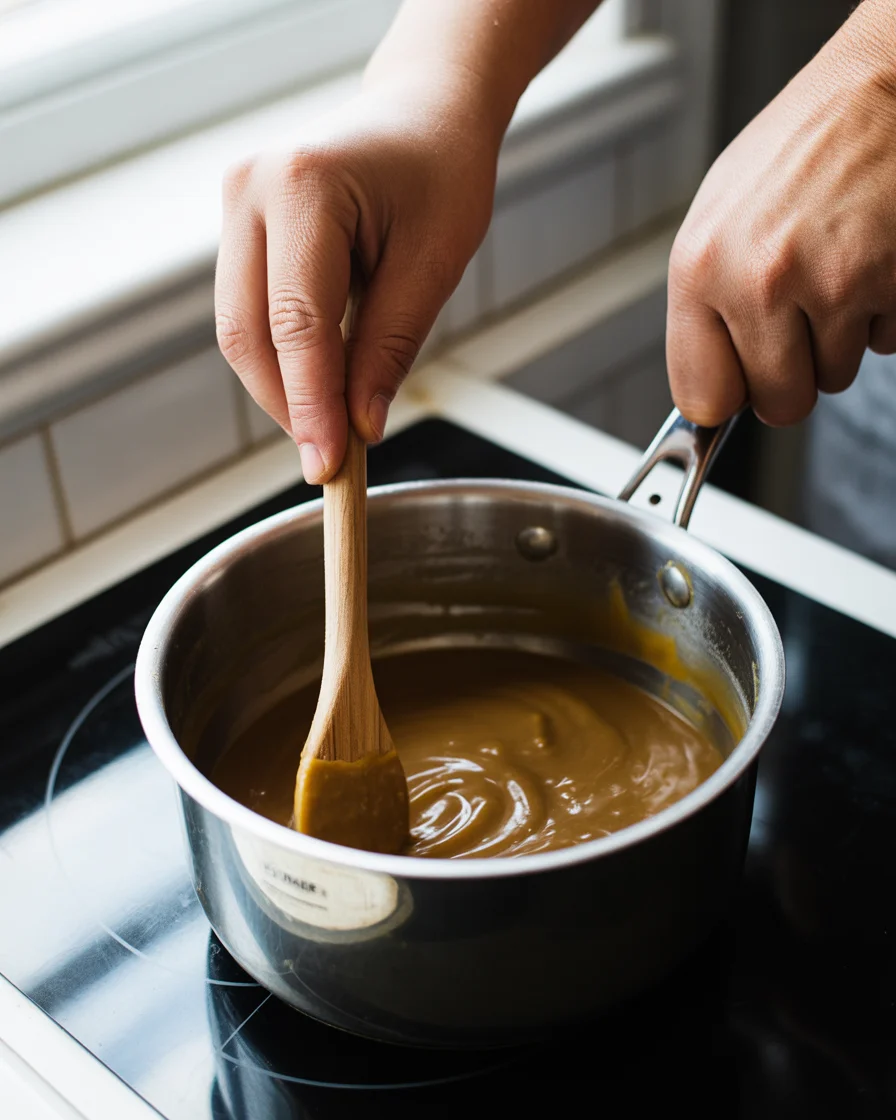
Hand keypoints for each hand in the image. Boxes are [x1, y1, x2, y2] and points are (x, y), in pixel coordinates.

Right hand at [215, 74, 498, 480]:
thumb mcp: (433, 264)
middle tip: (332, 458)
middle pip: (248, 333)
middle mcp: (249, 188)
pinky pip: (248, 311)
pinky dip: (281, 356)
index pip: (297, 324)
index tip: (327, 466)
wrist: (423, 112)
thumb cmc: (440, 171)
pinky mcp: (239, 226)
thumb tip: (358, 426)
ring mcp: (234, 203)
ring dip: (281, 386)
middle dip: (289, 405)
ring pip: (239, 329)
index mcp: (302, 185)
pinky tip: (319, 380)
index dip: (311, 405)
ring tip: (333, 423)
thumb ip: (389, 347)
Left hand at [667, 1, 895, 427]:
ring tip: (835, 273)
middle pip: (777, 404)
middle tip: (797, 323)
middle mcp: (761, 280)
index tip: (738, 386)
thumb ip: (705, 307)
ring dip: (838, 340)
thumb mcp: (718, 218)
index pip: (703, 397)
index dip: (727, 396)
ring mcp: (832, 284)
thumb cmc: (800, 147)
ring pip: (834, 378)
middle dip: (792, 375)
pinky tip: (870, 264)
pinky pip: (884, 346)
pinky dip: (881, 317)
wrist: (883, 89)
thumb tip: (707, 385)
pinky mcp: (891, 285)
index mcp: (701, 267)